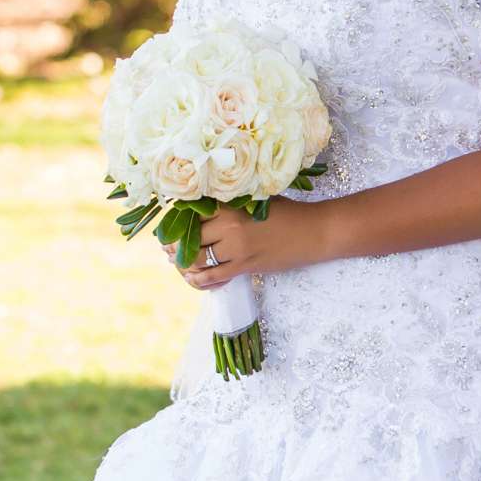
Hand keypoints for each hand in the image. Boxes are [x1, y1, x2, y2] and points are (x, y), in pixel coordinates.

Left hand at [167, 198, 331, 289]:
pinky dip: (199, 280)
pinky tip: (193, 279)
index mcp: (230, 204)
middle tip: (167, 249)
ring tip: (179, 264)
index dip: (175, 222)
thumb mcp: (256, 200)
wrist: (314, 231)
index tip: (168, 228)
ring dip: (184, 264)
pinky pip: (213, 276)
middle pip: (189, 237)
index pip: (190, 213)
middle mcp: (229, 224)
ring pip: (197, 259)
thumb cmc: (287, 213)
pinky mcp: (245, 265)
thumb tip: (199, 211)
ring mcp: (237, 247)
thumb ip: (230, 204)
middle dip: (174, 245)